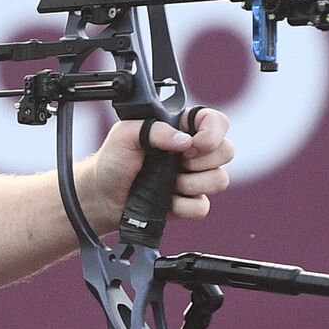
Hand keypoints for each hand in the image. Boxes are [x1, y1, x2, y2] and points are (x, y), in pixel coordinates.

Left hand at [84, 108, 234, 232]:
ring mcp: (194, 178)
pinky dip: (183, 206)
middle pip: (227, 151)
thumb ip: (154, 129)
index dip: (213, 132)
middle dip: (200, 161)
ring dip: (190, 183)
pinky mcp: (190, 202)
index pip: (216, 121)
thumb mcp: (125, 135)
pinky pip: (202, 207)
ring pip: (219, 180)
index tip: (193, 143)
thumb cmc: (112, 161)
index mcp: (181, 128)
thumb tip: (184, 140)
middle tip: (175, 162)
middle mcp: (193, 152)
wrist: (101, 196)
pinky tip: (166, 201)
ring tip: (167, 182)